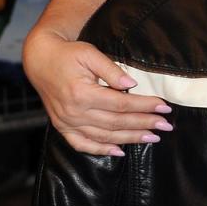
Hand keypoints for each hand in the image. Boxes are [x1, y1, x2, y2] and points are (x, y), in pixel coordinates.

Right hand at [23, 31, 172, 154]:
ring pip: (104, 136)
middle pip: (116, 122)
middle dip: (144, 124)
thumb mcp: (90, 54)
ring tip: (152, 138)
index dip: (145, 106)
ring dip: (130, 138)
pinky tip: (120, 151)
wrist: (41, 61)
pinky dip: (101, 150)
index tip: (164, 108)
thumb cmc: (68, 54)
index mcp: (82, 93)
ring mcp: (67, 123)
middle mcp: (74, 112)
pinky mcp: (63, 127)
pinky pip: (83, 145)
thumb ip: (111, 70)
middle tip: (166, 126)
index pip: (121, 104)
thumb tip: (132, 85)